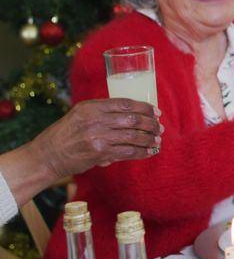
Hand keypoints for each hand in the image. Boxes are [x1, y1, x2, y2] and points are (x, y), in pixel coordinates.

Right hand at [31, 98, 162, 177]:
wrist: (48, 155)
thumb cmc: (66, 134)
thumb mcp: (80, 114)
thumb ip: (103, 112)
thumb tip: (133, 115)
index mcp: (92, 107)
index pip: (126, 103)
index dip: (145, 107)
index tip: (156, 112)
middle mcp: (95, 120)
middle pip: (133, 119)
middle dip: (151, 124)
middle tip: (159, 128)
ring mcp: (98, 137)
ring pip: (133, 137)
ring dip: (149, 139)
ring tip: (157, 140)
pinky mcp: (100, 153)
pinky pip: (127, 152)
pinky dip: (142, 152)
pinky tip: (149, 152)